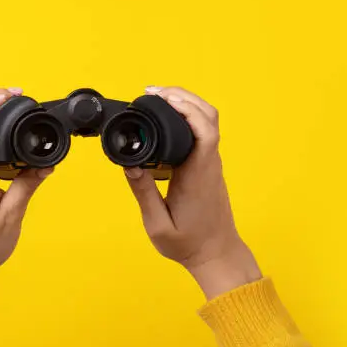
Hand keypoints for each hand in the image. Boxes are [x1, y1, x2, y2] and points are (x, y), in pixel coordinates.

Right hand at [125, 86, 260, 299]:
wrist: (216, 254)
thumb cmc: (189, 244)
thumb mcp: (158, 224)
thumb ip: (143, 193)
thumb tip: (130, 165)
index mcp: (197, 175)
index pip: (204, 131)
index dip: (187, 108)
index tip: (163, 98)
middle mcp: (208, 164)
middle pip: (208, 116)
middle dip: (183, 96)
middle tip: (153, 92)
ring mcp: (211, 164)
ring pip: (208, 122)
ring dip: (186, 104)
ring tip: (157, 100)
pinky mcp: (209, 167)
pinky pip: (203, 133)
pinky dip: (187, 118)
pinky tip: (167, 122)